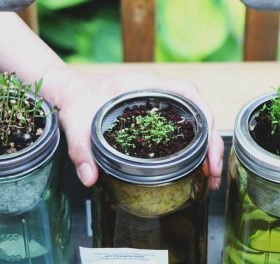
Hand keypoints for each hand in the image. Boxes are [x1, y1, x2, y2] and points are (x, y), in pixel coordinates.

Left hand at [41, 68, 223, 189]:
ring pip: (191, 118)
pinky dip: (191, 143)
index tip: (210, 148)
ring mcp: (154, 101)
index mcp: (140, 86)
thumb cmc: (73, 101)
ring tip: (208, 174)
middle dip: (211, 141)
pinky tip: (191, 164)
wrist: (66, 91)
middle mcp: (152, 90)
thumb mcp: (75, 125)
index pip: (186, 93)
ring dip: (204, 144)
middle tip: (212, 173)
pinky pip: (180, 124)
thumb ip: (81, 151)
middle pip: (196, 110)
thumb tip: (90, 179)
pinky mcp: (151, 113)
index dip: (205, 118)